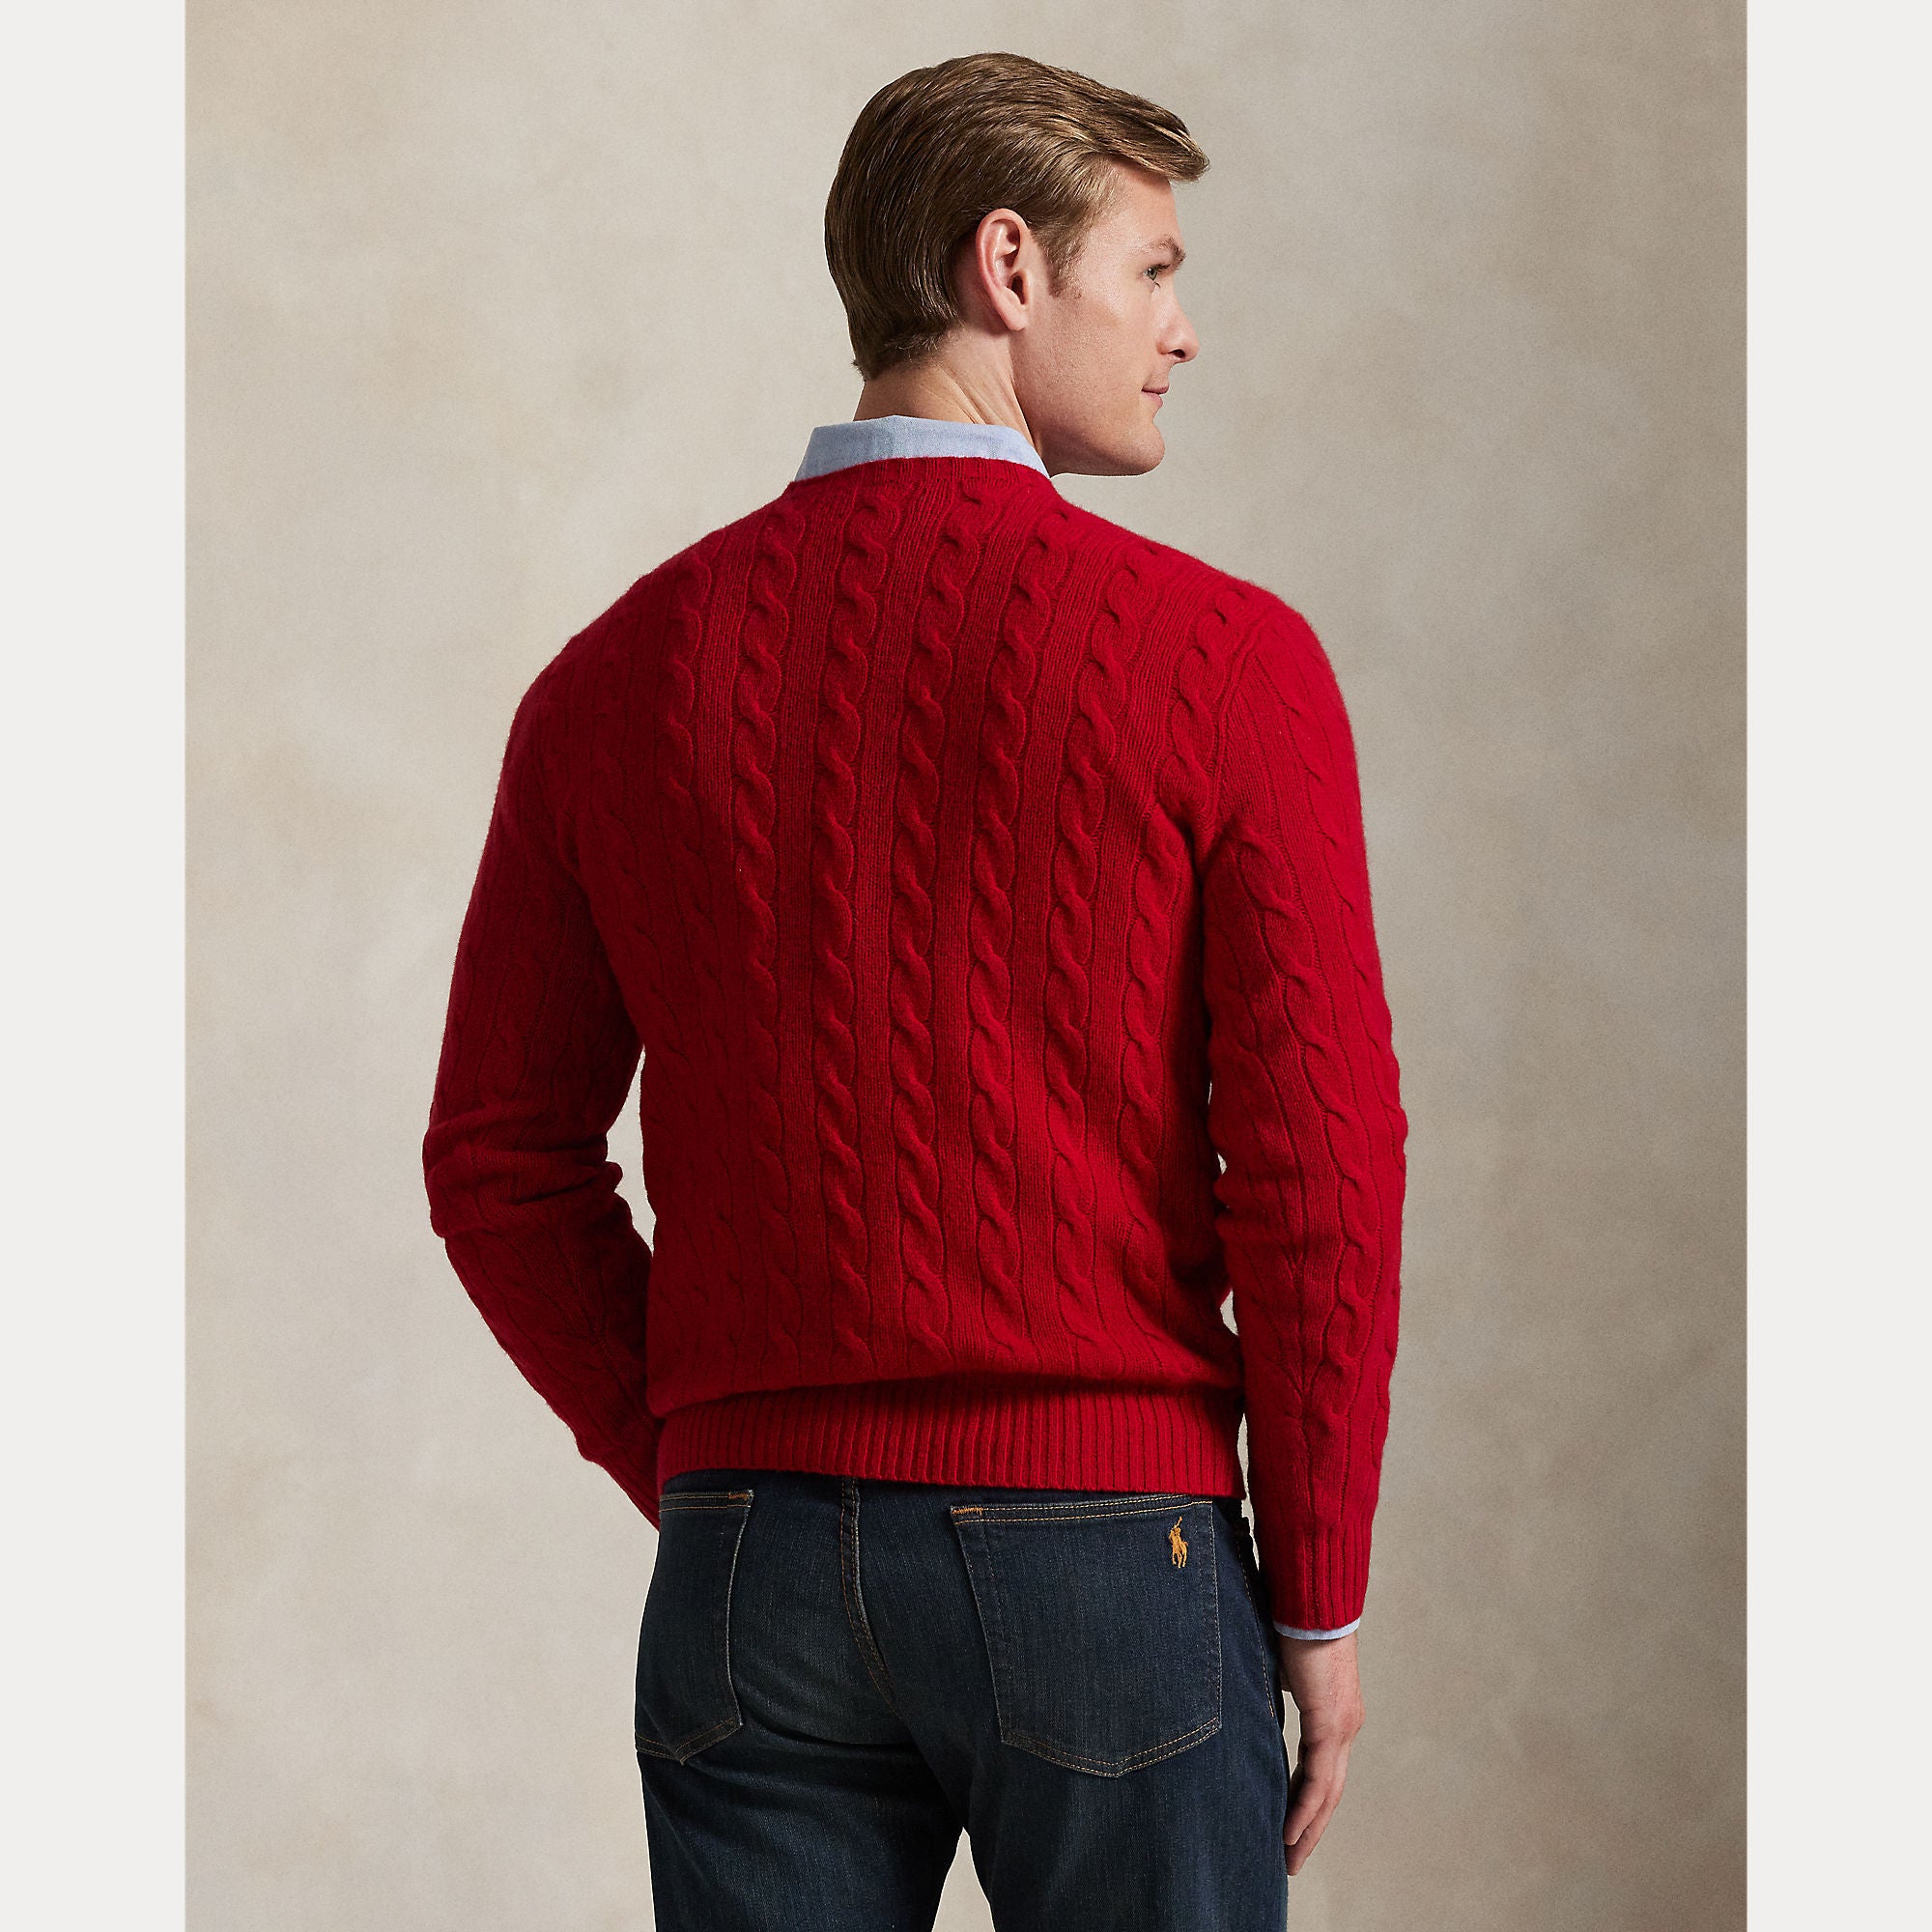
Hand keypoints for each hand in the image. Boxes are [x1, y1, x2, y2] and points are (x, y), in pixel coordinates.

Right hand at [1273, 1628, 1366, 1876]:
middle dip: (1309, 1828)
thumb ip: (1271, 1693)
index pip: (1320, 1769)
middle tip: (1289, 1859)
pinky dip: (1305, 1810)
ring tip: (1288, 1858)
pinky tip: (1290, 1834)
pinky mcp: (1331, 1725)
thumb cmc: (1291, 1621)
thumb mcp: (1276, 1668)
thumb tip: (1252, 1702)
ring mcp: (1342, 1727)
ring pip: (1327, 1793)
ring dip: (1308, 1829)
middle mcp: (1345, 1725)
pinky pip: (1318, 1780)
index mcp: (1334, 1712)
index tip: (1285, 1824)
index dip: (1305, 1800)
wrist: (1310, 1599)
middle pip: (1329, 1791)